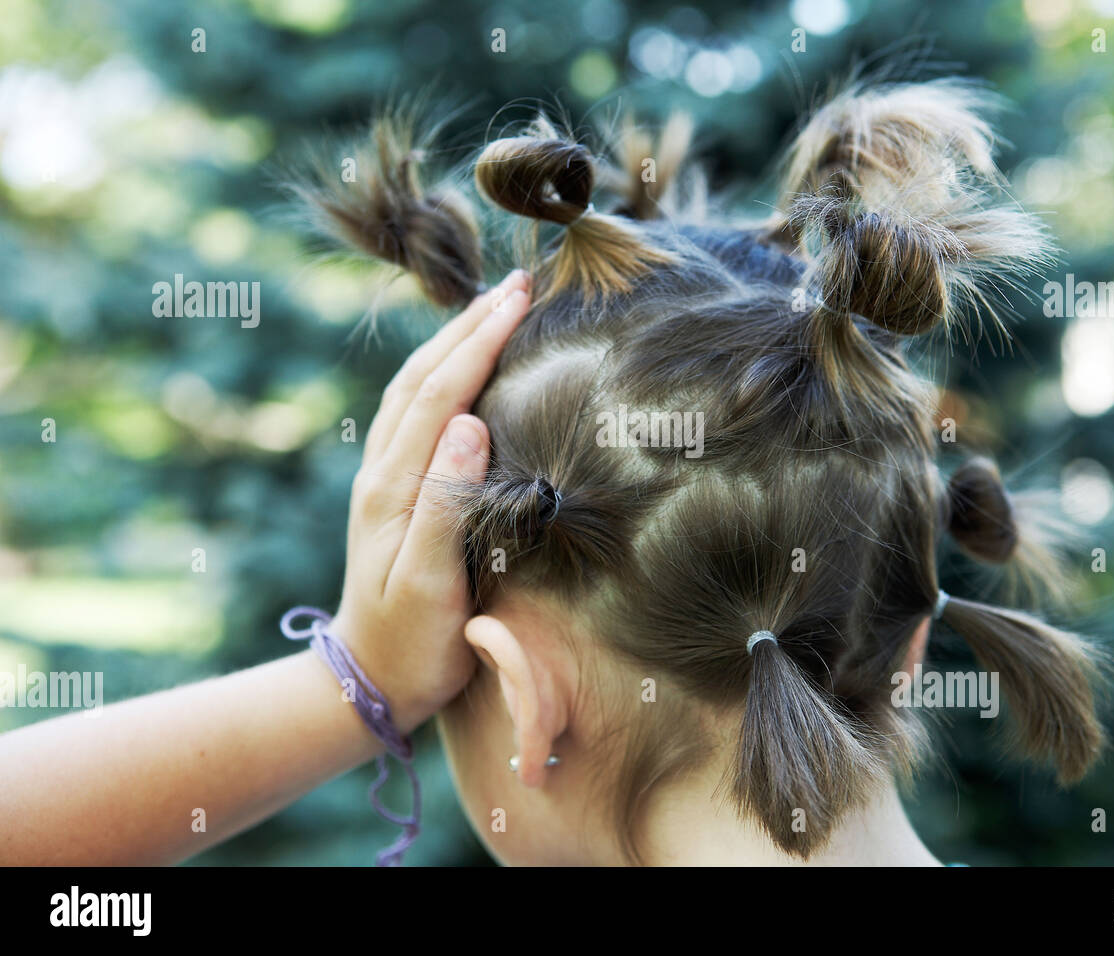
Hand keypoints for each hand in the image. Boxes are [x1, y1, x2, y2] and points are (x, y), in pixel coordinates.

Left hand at [331, 270, 530, 732]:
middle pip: (423, 376)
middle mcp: (383, 471)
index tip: (520, 298)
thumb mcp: (429, 584)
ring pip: (414, 387)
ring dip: (453, 339)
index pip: (440, 393)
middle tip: (519, 282)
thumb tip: (468, 422)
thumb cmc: (412, 643)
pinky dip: (442, 371)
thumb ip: (445, 503)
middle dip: (470, 323)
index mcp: (394, 487)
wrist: (370, 680)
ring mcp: (384, 478)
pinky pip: (415, 410)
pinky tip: (462, 365)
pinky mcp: (394, 491)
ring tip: (494, 305)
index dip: (480, 342)